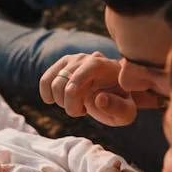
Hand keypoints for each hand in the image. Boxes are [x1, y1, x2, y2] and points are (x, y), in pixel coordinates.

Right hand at [39, 52, 166, 126]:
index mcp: (107, 66)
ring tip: (76, 105)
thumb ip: (118, 108)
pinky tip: (61, 102)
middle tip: (82, 111)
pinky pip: (45, 80)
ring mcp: (72, 61)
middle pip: (68, 79)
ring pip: (54, 82)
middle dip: (69, 104)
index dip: (78, 78)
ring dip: (61, 102)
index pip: (90, 66)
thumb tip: (99, 98)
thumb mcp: (126, 113)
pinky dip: (48, 96)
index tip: (71, 93)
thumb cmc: (119, 105)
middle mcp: (87, 59)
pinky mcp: (60, 67)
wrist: (111, 96)